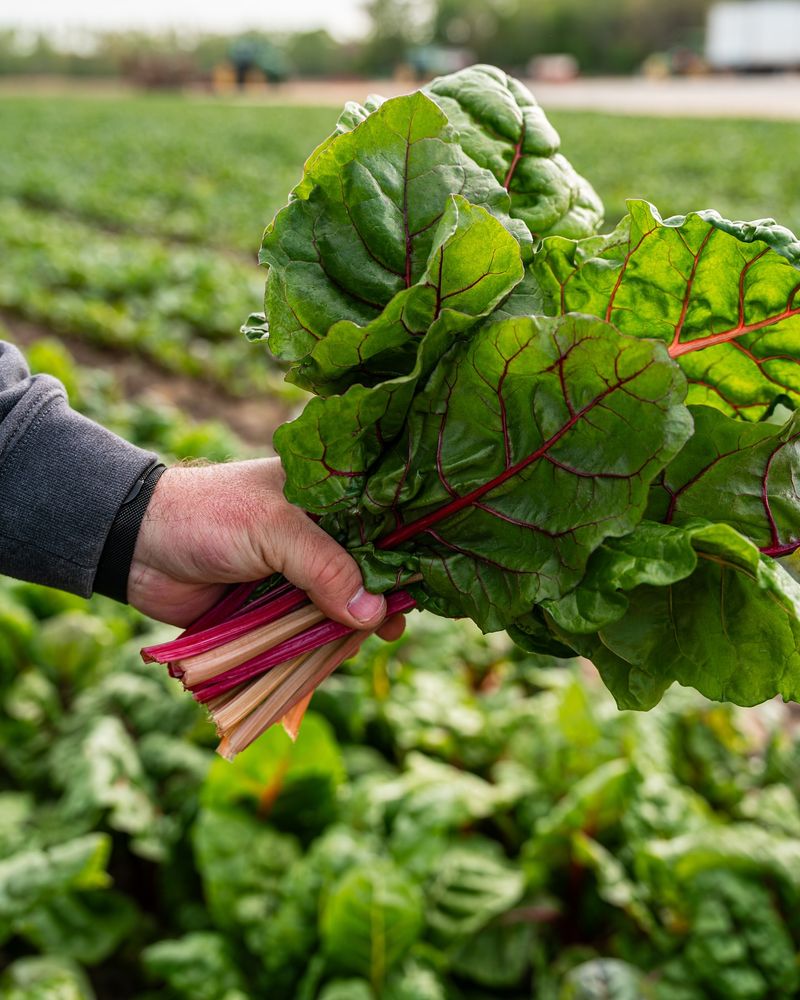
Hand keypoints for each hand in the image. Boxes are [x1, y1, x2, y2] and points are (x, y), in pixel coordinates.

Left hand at [127, 458, 405, 638]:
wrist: (137, 548)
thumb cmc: (209, 516)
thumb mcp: (273, 529)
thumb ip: (325, 568)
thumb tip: (373, 615)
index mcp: (322, 495)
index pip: (377, 519)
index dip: (403, 547)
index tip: (428, 577)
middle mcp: (315, 532)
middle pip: (365, 566)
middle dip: (383, 594)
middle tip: (398, 620)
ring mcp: (296, 571)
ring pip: (341, 602)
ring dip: (356, 624)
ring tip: (378, 638)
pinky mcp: (276, 607)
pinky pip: (311, 629)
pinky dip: (325, 642)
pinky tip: (344, 652)